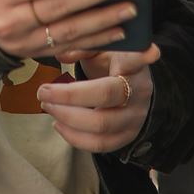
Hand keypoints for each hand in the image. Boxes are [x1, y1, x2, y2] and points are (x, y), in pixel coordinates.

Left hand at [36, 45, 157, 152]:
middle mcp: (138, 91)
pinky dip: (74, 138)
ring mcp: (134, 117)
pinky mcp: (127, 136)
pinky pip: (100, 145)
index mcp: (133, 64)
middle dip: (69, 96)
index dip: (142, 56)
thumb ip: (82, 48)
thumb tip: (61, 53)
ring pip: (101, 125)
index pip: (136, 60)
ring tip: (48, 107)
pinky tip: (58, 124)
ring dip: (67, 119)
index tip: (149, 51)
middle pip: (106, 95)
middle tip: (43, 91)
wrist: (132, 90)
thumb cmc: (112, 65)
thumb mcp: (101, 50)